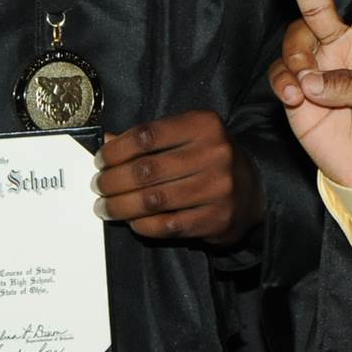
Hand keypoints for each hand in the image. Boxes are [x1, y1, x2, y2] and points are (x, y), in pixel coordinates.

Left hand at [93, 111, 263, 245]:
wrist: (254, 190)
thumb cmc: (210, 157)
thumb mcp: (186, 135)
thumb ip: (149, 138)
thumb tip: (106, 142)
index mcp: (205, 125)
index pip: (146, 135)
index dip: (116, 150)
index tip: (101, 160)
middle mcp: (215, 154)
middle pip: (146, 170)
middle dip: (112, 180)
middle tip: (98, 186)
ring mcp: (218, 189)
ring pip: (153, 201)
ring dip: (120, 205)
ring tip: (105, 206)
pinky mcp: (217, 219)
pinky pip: (167, 226)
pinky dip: (142, 225)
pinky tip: (132, 220)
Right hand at [269, 0, 351, 187]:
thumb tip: (309, 80)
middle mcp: (345, 48)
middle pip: (318, 4)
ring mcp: (319, 71)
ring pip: (294, 43)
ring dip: (296, 58)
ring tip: (305, 85)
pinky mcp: (299, 98)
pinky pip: (281, 77)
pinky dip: (283, 82)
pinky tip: (296, 96)